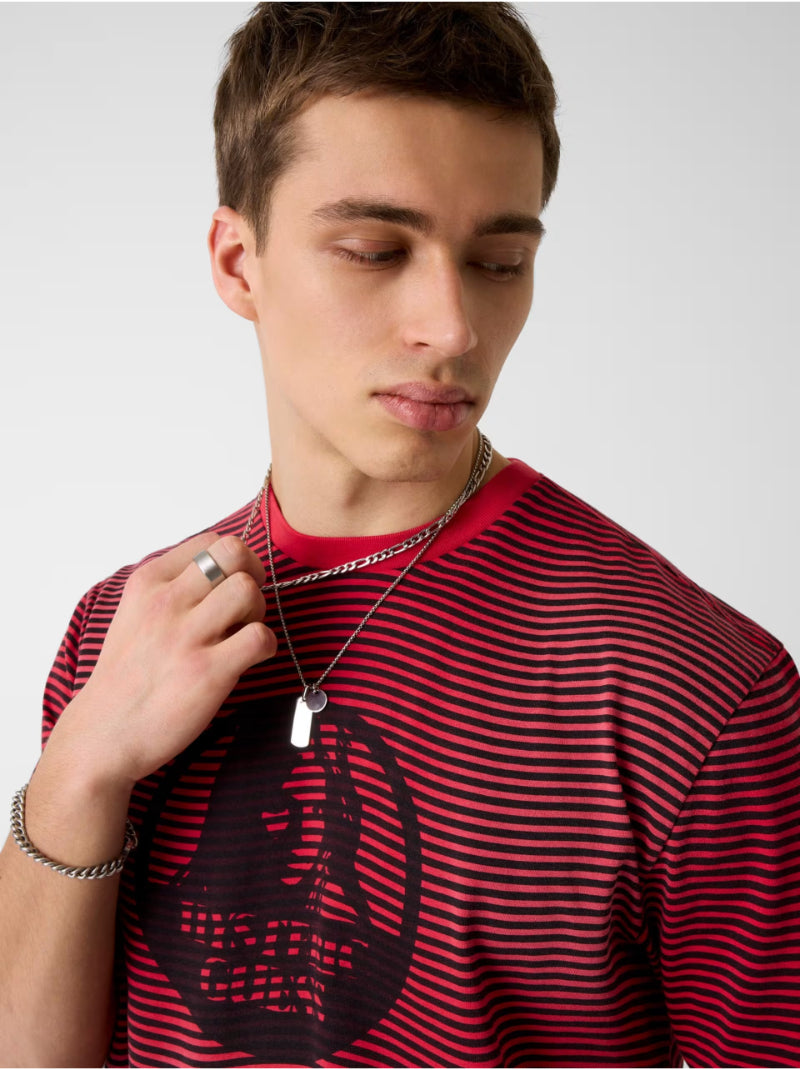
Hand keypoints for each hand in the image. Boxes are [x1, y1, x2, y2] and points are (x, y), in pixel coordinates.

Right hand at [52, 533, 276, 788]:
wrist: (104, 734)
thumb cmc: (126, 677)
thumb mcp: (135, 614)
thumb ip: (173, 588)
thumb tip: (223, 571)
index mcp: (148, 582)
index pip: (211, 540)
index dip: (234, 559)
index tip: (231, 584)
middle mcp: (166, 602)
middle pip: (233, 552)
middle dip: (253, 574)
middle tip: (246, 605)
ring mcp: (186, 636)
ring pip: (248, 590)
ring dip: (258, 612)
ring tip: (242, 635)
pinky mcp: (207, 671)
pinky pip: (259, 637)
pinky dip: (265, 647)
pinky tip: (249, 659)